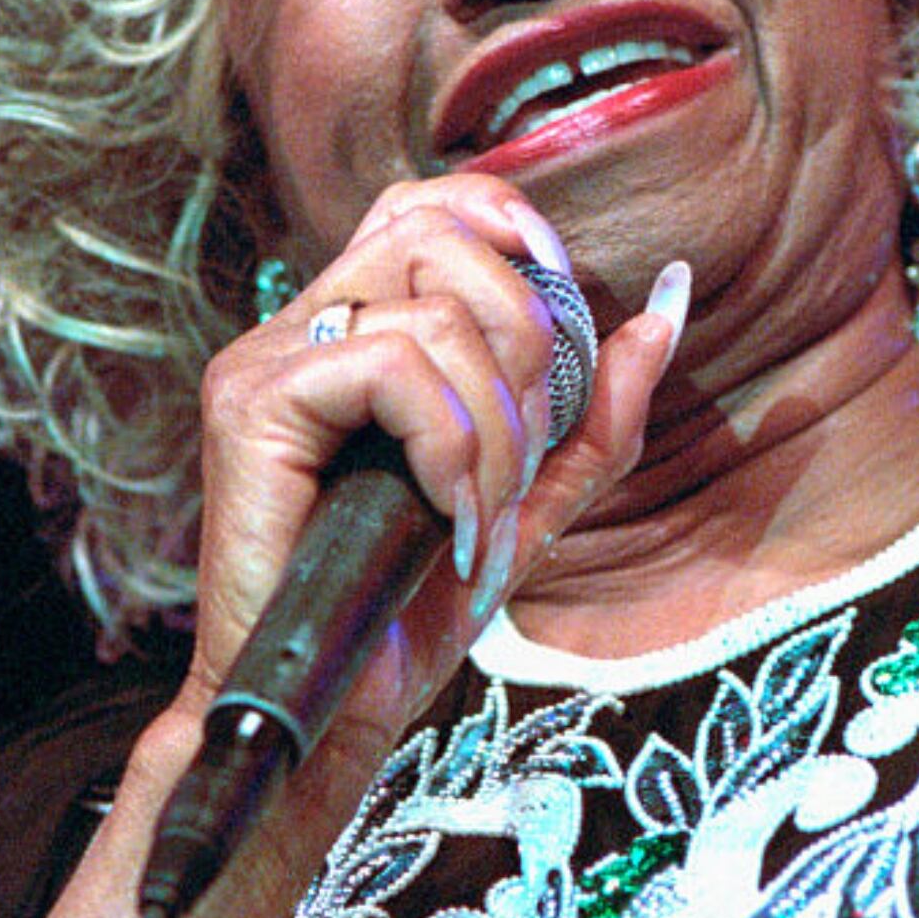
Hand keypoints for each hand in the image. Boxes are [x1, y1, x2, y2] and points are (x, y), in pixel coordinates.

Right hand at [0, 174, 689, 917]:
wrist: (327, 712)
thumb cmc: (403, 612)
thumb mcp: (527, 501)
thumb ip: (595, 412)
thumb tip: (667, 304)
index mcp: (349, 328)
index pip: (429, 205)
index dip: (510, 229)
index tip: (565, 319)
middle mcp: (298, 327)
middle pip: (440, 238)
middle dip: (528, 341)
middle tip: (525, 457)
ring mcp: (265, 361)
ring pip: (429, 308)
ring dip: (496, 421)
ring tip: (481, 510)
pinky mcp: (251, 406)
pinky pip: (389, 365)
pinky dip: (450, 442)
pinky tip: (446, 513)